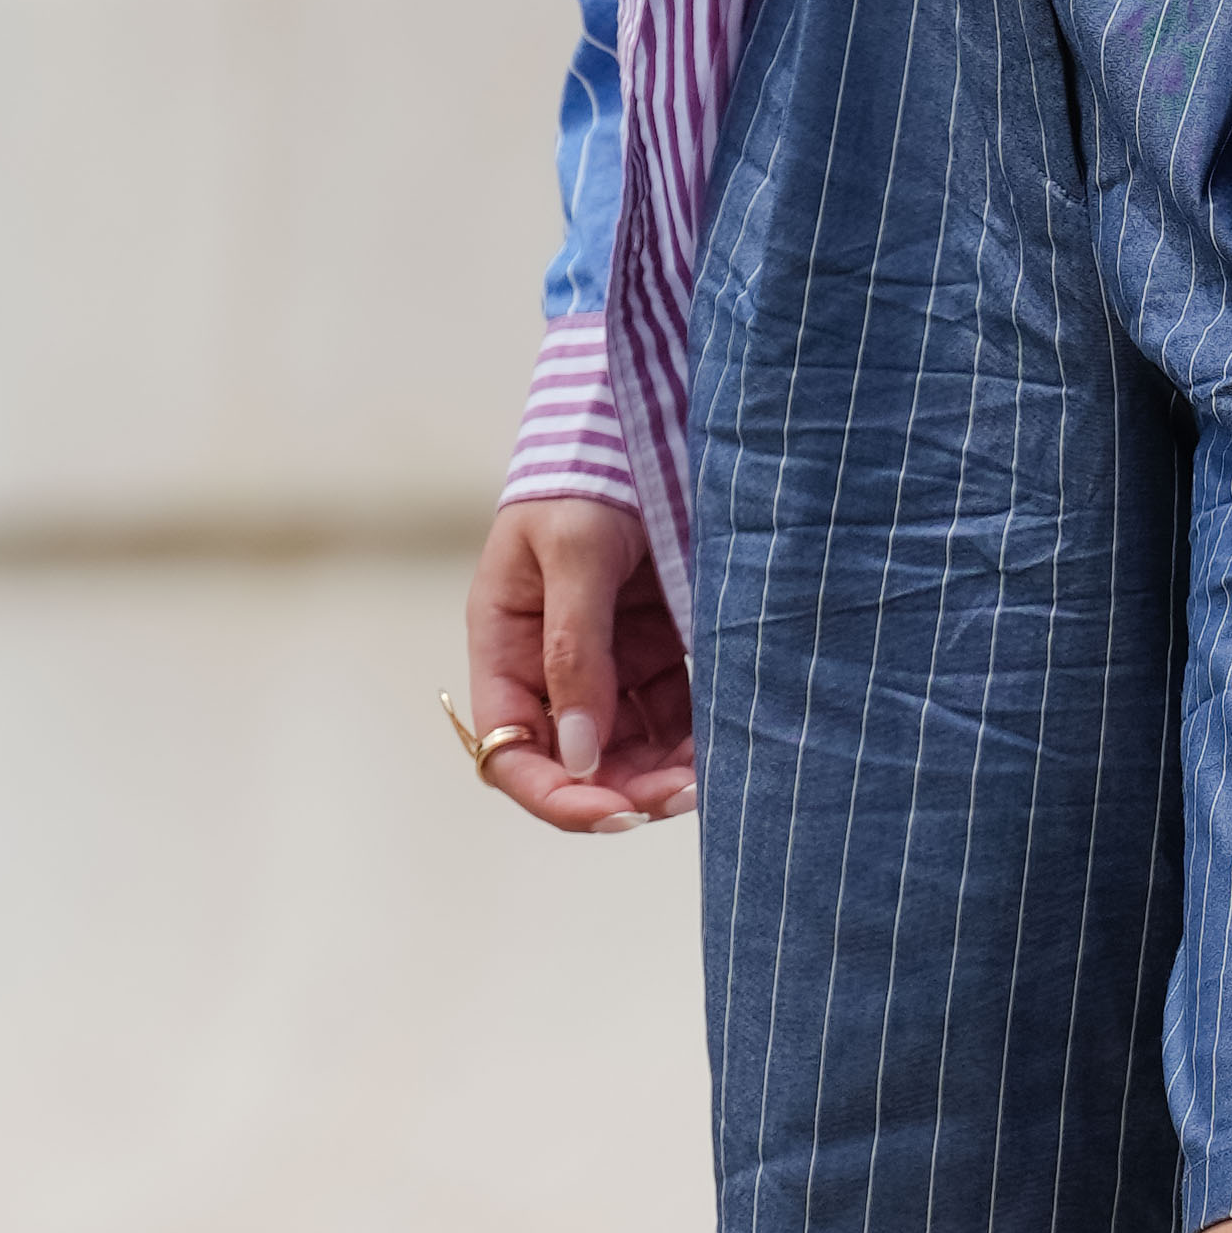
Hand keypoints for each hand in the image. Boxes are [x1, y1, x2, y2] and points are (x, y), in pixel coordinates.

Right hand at [460, 494, 695, 832]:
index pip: (512, 751)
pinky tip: (725, 748)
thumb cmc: (589, 473)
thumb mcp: (574, 552)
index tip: (612, 812)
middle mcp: (551, 667)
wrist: (640, 420)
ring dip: (663, 774)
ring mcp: (607, 662)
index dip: (556, 794)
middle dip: (624, 790)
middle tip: (683, 798)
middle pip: (576, 762)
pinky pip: (671, 717)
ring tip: (710, 781)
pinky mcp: (656, 651)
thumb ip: (575, 650)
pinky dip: (694, 741)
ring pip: (628, 749)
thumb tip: (581, 754)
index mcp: (506, 646)